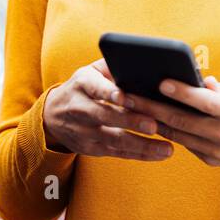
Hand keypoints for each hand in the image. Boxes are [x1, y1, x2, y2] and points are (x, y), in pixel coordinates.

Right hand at [42, 58, 173, 160]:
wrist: (52, 114)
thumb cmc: (84, 87)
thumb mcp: (91, 71)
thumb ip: (113, 66)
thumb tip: (143, 64)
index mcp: (82, 84)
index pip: (95, 88)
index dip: (109, 93)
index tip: (125, 96)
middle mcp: (80, 108)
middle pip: (105, 116)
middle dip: (130, 121)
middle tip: (154, 125)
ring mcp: (84, 132)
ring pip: (114, 140)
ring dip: (142, 145)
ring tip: (167, 148)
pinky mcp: (90, 148)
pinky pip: (118, 153)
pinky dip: (140, 154)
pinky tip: (161, 154)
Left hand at [119, 77, 219, 175]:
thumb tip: (201, 82)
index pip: (205, 102)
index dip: (181, 92)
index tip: (160, 82)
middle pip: (182, 121)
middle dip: (152, 108)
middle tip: (128, 96)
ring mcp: (218, 151)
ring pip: (178, 135)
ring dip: (153, 121)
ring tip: (132, 107)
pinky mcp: (212, 161)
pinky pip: (186, 144)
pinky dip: (169, 131)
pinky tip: (153, 120)